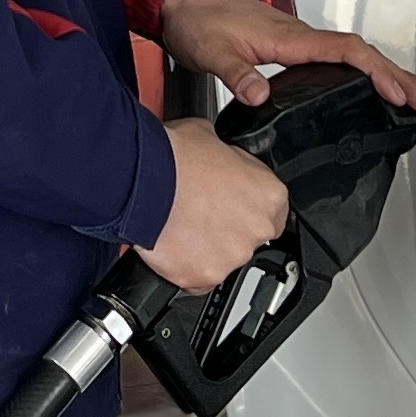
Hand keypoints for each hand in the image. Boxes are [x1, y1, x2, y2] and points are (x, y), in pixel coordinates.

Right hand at [141, 119, 289, 289]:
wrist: (143, 180)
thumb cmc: (174, 157)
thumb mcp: (211, 138)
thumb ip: (228, 158)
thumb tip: (219, 157)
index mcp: (269, 195)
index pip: (272, 212)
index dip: (247, 208)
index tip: (230, 206)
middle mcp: (257, 229)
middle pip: (248, 238)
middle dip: (226, 229)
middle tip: (200, 213)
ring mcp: (231, 256)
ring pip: (223, 260)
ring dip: (206, 248)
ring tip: (182, 226)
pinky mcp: (203, 276)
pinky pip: (197, 278)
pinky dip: (186, 267)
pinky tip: (173, 244)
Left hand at [154, 0, 415, 115]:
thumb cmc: (198, 17)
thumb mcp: (211, 51)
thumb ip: (237, 74)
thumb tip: (260, 95)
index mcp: (289, 37)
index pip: (346, 52)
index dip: (376, 72)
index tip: (398, 93)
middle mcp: (300, 36)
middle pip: (363, 55)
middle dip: (400, 77)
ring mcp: (300, 41)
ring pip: (357, 56)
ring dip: (389, 75)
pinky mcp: (293, 47)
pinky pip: (342, 58)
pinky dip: (366, 72)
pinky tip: (374, 87)